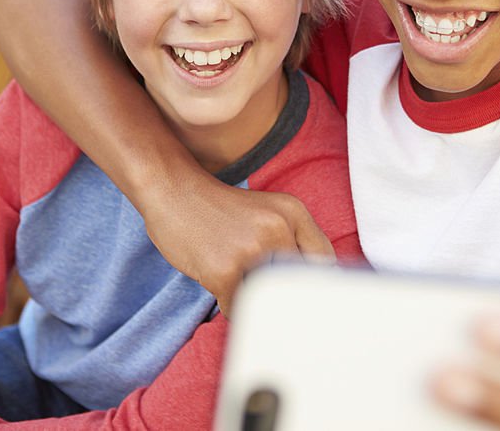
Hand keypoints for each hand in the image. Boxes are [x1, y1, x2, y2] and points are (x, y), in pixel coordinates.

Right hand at [141, 169, 333, 314]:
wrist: (174, 191)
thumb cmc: (220, 208)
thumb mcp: (269, 210)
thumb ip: (294, 237)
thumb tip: (317, 283)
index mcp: (294, 212)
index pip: (325, 260)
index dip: (315, 283)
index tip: (304, 294)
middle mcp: (279, 228)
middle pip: (298, 283)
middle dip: (285, 296)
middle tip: (271, 298)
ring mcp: (252, 250)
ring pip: (269, 297)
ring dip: (256, 301)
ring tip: (241, 285)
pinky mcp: (225, 271)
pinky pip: (238, 307)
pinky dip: (229, 305)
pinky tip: (220, 286)